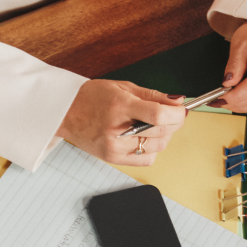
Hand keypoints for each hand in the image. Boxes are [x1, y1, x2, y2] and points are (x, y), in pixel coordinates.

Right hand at [57, 80, 186, 163]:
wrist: (66, 113)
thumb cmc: (92, 98)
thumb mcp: (123, 87)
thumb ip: (153, 95)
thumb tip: (178, 102)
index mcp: (120, 106)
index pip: (158, 115)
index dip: (176, 114)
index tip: (181, 110)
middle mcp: (117, 129)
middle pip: (162, 132)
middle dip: (174, 122)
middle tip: (171, 115)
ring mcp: (115, 147)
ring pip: (158, 147)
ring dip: (164, 136)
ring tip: (152, 125)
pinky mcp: (114, 159)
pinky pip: (147, 159)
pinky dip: (152, 149)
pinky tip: (143, 138)